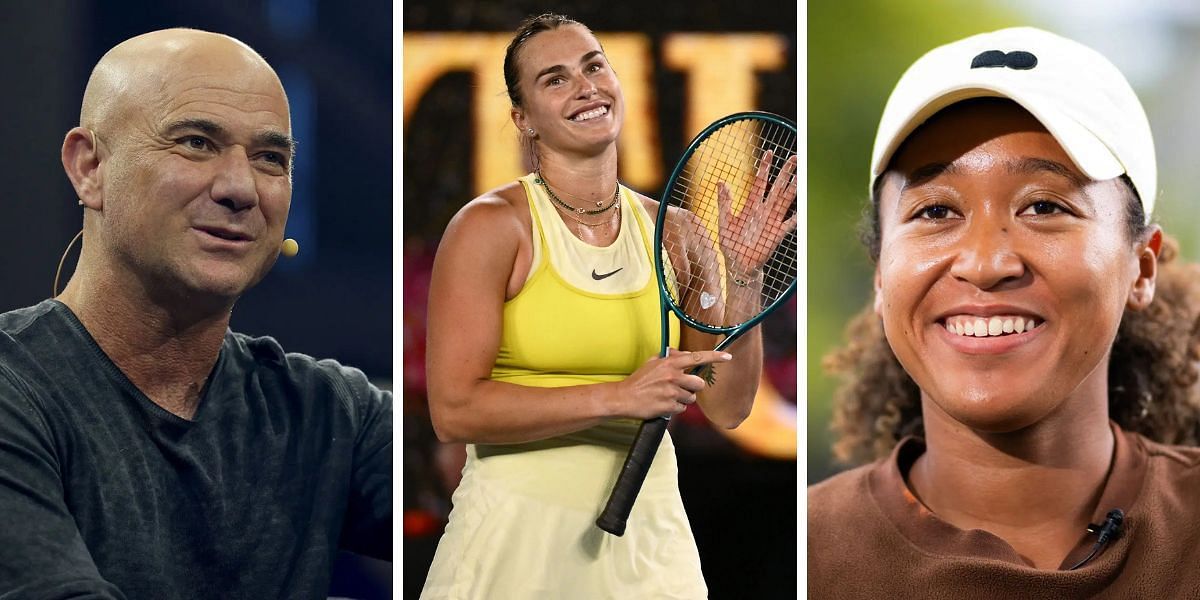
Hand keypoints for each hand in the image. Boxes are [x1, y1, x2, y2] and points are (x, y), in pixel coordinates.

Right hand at [613, 348, 732, 419]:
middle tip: (681, 387)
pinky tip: (664, 404)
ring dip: (683, 398)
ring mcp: (671, 392)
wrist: (624, 398)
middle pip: (698, 383)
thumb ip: (669, 357)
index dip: (714, 357)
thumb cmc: (638, 381)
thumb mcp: (652, 362)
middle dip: (693, 387)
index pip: (697, 357)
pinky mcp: (669, 406)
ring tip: (668, 396)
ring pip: (691, 397)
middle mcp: (672, 376)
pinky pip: (682, 408)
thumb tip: (684, 355)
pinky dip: (675, 407)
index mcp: (669, 363)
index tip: (727, 356)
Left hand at [716, 150, 797, 274]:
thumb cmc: (731, 244)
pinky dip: (795, 218)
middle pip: (777, 187)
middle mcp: (764, 211)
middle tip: (796, 157)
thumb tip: (721, 182)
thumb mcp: (724, 222)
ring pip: (786, 201)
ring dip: (794, 188)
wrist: (738, 265)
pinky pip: (788, 225)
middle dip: (786, 172)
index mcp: (751, 206)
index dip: (764, 168)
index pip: (759, 182)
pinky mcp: (776, 235)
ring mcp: (772, 222)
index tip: (770, 152)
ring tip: (802, 175)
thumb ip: (725, 203)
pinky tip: (803, 210)